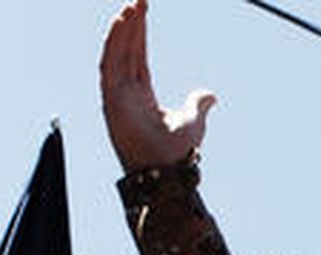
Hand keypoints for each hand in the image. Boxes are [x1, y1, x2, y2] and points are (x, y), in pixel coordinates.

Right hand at [100, 0, 215, 170]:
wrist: (167, 172)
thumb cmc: (176, 152)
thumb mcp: (193, 120)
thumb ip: (198, 104)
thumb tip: (211, 94)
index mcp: (141, 95)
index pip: (138, 55)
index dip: (140, 32)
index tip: (143, 8)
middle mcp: (125, 92)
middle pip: (126, 49)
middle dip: (131, 23)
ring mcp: (116, 96)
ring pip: (116, 53)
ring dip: (122, 29)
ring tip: (131, 5)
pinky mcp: (111, 99)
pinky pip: (109, 64)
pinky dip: (114, 42)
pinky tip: (121, 23)